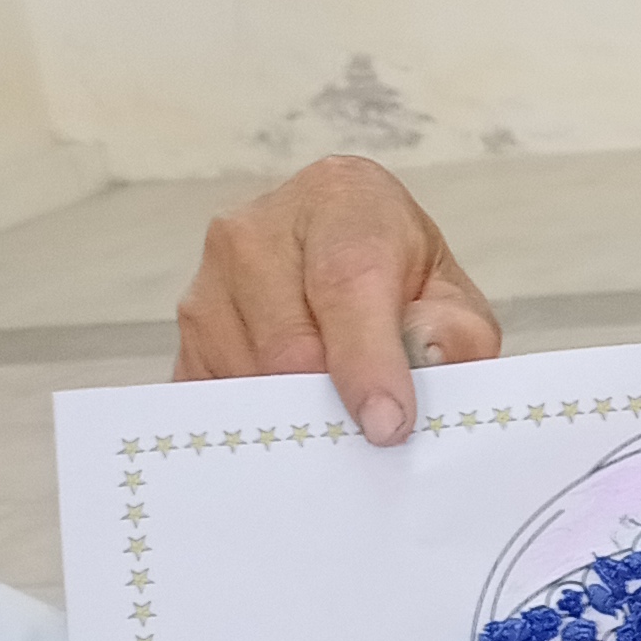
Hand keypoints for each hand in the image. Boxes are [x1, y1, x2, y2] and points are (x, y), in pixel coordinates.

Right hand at [175, 156, 500, 443]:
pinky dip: (257, 422)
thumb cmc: (398, 275)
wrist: (338, 251)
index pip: (346, 285)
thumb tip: (428, 355)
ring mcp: (208, 281)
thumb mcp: (450, 295)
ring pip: (248, 380)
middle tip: (371, 438)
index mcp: (340, 201)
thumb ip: (456, 330)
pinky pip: (213, 398)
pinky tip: (292, 416)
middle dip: (333, 404)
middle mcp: (256, 231)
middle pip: (288, 347)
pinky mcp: (184, 335)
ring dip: (296, 414)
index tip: (388, 425)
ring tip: (336, 410)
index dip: (367, 363)